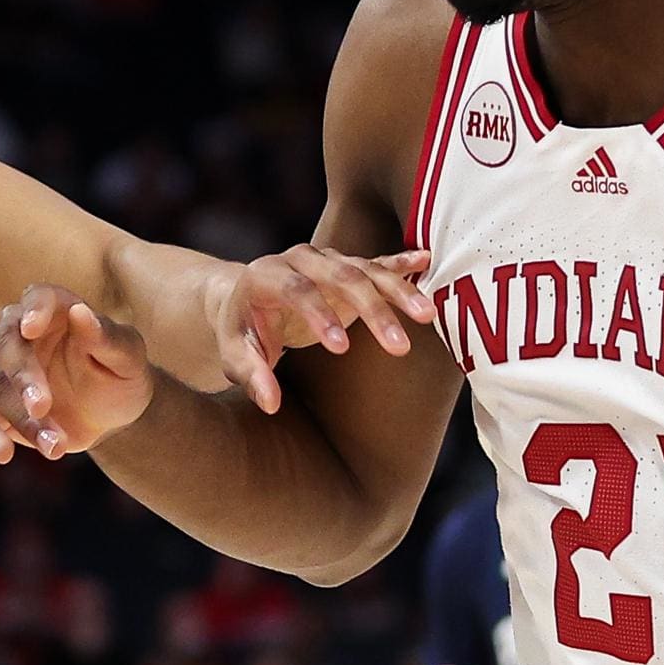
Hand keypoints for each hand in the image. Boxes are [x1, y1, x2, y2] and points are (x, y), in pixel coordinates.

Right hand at [0, 285, 152, 461]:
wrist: (111, 414)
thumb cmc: (121, 374)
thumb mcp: (128, 356)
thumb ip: (107, 336)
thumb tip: (81, 312)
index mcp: (55, 310)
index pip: (37, 298)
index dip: (33, 310)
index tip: (31, 327)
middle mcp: (20, 335)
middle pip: (6, 346)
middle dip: (22, 377)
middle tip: (41, 406)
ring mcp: (3, 372)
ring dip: (22, 420)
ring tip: (55, 446)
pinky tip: (3, 453)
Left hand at [210, 245, 435, 413]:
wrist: (246, 299)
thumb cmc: (242, 331)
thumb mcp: (235, 355)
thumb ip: (251, 376)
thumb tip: (271, 404)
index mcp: (266, 275)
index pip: (297, 290)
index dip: (319, 316)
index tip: (341, 349)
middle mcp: (300, 259)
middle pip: (341, 277)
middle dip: (373, 310)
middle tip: (400, 347)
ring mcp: (327, 260)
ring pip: (367, 270)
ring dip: (399, 291)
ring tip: (427, 315)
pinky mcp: (348, 266)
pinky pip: (378, 263)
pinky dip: (402, 263)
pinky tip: (427, 261)